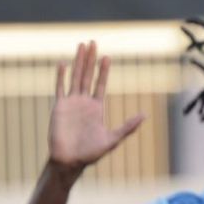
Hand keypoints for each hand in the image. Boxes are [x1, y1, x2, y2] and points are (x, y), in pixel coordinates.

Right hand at [48, 41, 145, 170]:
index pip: (101, 84)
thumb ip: (128, 127)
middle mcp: (84, 102)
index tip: (107, 57)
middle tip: (93, 42)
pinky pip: (60, 88)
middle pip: (87, 75)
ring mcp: (71, 103)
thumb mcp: (113, 139)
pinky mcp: (59, 107)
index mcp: (96, 108)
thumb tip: (144, 116)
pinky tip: (63, 64)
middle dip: (90, 59)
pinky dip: (61, 76)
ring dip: (78, 62)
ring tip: (81, 46)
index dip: (103, 70)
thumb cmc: (90, 153)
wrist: (69, 161)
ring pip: (75, 77)